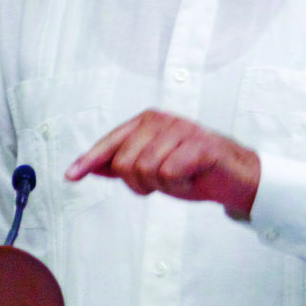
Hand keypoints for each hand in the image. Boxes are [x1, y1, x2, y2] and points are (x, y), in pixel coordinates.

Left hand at [65, 110, 260, 218]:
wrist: (235, 178)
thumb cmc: (193, 170)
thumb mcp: (152, 169)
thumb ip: (122, 165)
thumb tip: (90, 167)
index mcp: (146, 122)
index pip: (109, 143)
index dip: (89, 161)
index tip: (71, 176)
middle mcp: (160, 121)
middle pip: (124, 163)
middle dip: (140, 183)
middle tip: (163, 181)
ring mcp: (180, 130)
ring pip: (145, 169)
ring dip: (162, 185)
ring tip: (180, 177)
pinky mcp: (199, 145)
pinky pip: (169, 172)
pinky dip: (179, 184)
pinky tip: (191, 177)